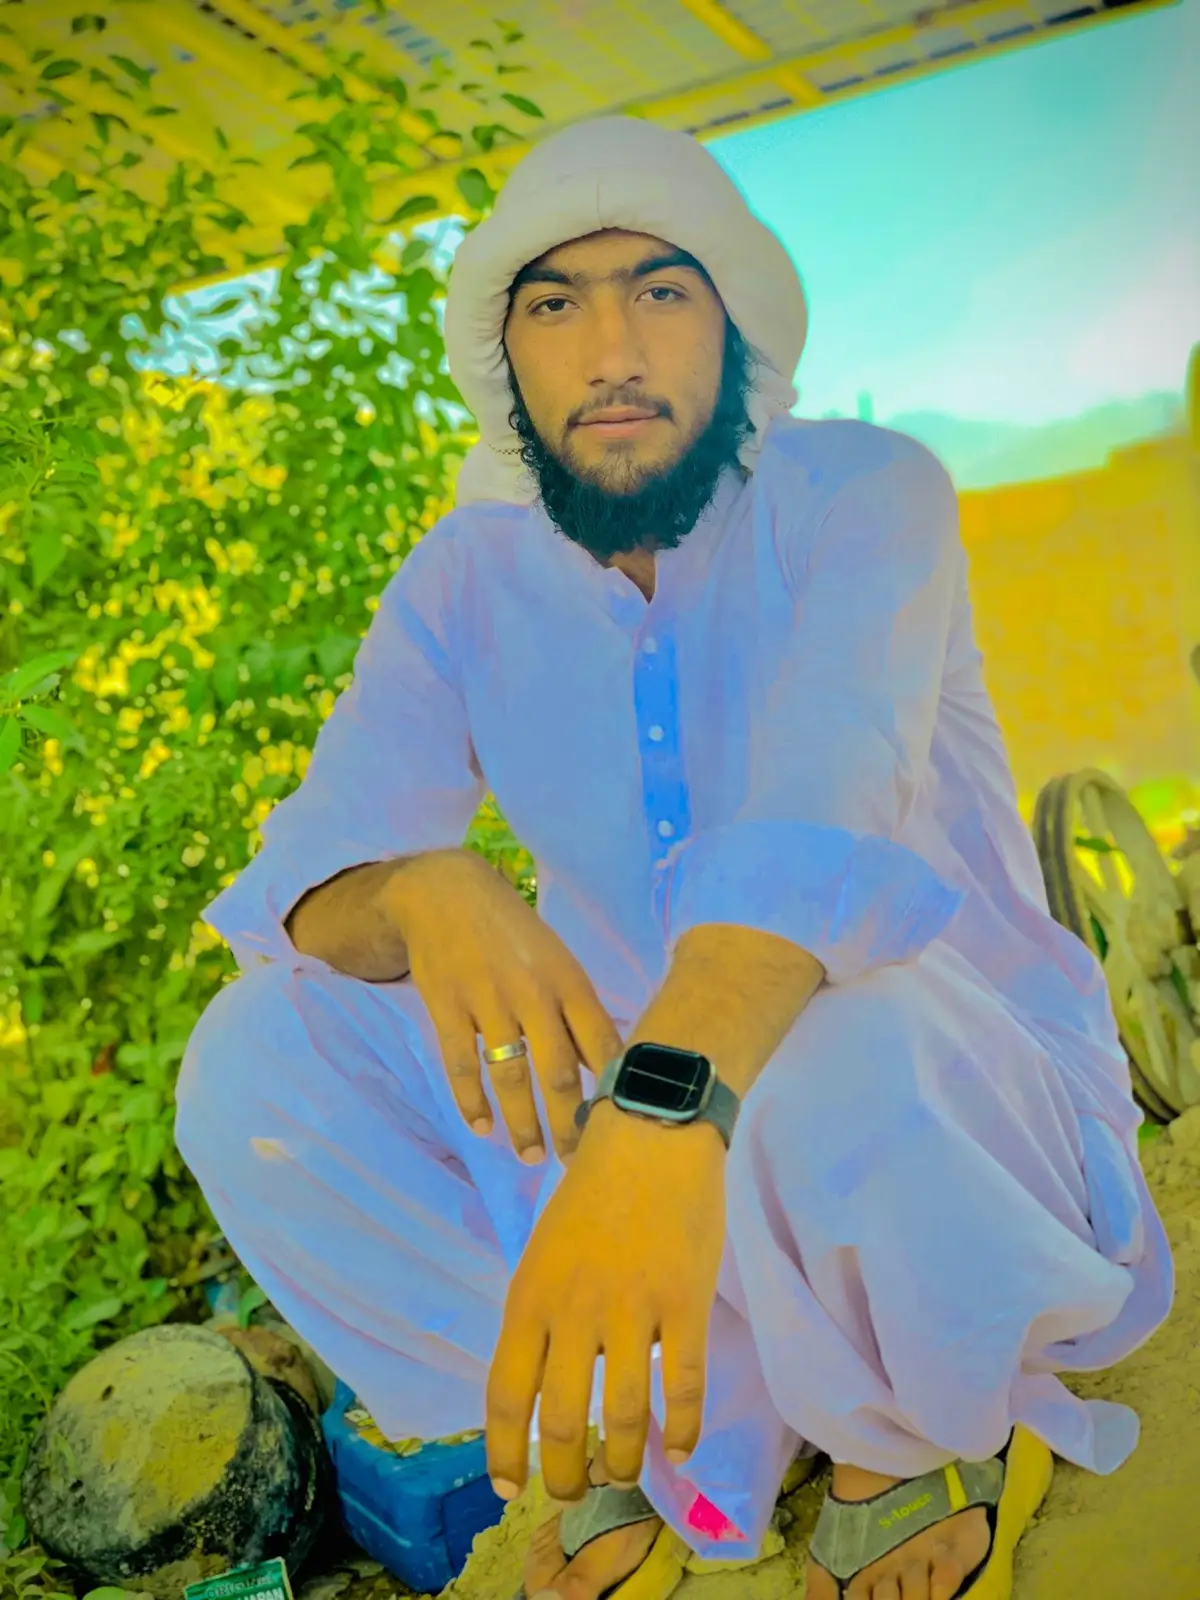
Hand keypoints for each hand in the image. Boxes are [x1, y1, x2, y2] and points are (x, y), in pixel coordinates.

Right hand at [386, 848, 622, 1162]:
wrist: (445, 893)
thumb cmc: (514, 934)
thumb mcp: (556, 960)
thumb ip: (576, 1012)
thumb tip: (606, 1068)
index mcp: (568, 981)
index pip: (601, 1043)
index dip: (613, 1089)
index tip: (624, 1128)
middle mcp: (532, 994)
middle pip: (557, 1071)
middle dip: (569, 1123)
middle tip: (578, 1163)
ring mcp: (487, 1002)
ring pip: (510, 1076)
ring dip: (522, 1122)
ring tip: (532, 1155)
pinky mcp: (447, 1007)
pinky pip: (461, 1065)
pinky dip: (471, 1101)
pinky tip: (482, 1127)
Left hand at [485, 1104, 725, 1503]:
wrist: (652, 1137)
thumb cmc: (593, 1194)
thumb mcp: (544, 1252)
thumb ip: (541, 1317)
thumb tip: (545, 1387)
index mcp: (530, 1298)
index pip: (506, 1396)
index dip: (505, 1453)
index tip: (512, 1489)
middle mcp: (574, 1312)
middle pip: (564, 1422)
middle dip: (568, 1474)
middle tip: (577, 1492)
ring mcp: (633, 1310)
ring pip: (625, 1417)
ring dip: (623, 1463)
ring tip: (624, 1477)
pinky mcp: (686, 1304)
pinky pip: (684, 1385)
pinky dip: (681, 1429)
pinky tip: (678, 1450)